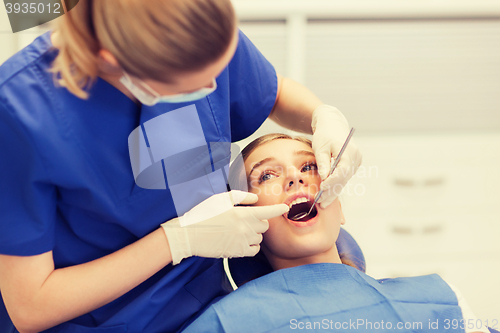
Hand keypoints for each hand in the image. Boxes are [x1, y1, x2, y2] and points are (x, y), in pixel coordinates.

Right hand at [161, 191, 288, 263]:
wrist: (189, 235)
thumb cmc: (203, 214)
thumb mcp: (221, 199)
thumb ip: (241, 197)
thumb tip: (255, 199)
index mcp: (242, 213)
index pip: (267, 212)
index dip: (278, 210)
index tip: (286, 209)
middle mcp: (245, 228)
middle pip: (264, 226)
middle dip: (259, 222)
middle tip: (245, 219)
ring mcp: (242, 242)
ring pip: (259, 238)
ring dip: (254, 234)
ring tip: (239, 230)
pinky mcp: (237, 253)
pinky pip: (254, 250)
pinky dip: (251, 246)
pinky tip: (241, 241)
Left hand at [311, 105, 361, 207]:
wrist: (333, 125)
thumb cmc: (324, 134)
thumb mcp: (320, 147)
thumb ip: (323, 163)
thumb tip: (324, 178)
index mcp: (349, 153)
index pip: (342, 171)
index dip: (332, 182)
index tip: (322, 188)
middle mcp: (355, 159)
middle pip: (344, 179)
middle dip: (332, 191)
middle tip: (320, 203)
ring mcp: (355, 162)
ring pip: (344, 180)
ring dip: (333, 192)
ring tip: (322, 204)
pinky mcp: (352, 165)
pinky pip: (344, 178)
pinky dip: (336, 186)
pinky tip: (328, 196)